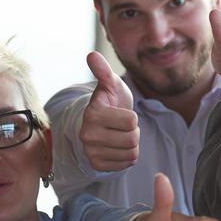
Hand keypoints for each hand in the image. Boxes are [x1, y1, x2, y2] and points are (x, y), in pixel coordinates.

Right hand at [81, 51, 139, 171]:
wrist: (101, 124)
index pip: (132, 121)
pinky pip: (126, 164)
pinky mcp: (97, 165)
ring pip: (131, 152)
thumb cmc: (110, 102)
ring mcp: (90, 151)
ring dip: (131, 144)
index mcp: (92, 113)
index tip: (121, 113)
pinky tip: (117, 146)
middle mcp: (87, 134)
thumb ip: (103, 71)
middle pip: (132, 139)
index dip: (132, 117)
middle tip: (122, 126)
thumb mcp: (111, 85)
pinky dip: (127, 156)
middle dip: (133, 132)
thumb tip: (91, 55)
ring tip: (120, 134)